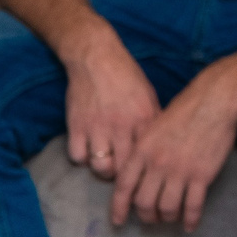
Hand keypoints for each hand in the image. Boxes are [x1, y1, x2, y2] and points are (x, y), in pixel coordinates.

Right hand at [64, 32, 161, 185]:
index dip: (146, 175)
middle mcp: (122, 126)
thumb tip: (159, 148)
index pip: (148, 159)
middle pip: (124, 169)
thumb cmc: (126, 77)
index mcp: (144, 119)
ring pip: (100, 167)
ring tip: (106, 165)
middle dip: (124, 178)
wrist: (96, 56)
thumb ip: (153, 122)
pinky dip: (82, 158)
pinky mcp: (77, 125)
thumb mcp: (149, 96)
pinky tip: (87, 151)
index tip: (144, 179)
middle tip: (123, 175)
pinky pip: (78, 157)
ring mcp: (98, 127)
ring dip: (103, 170)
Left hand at [115, 74, 236, 230]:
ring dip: (167, 218)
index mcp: (142, 150)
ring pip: (167, 209)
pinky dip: (191, 220)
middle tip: (151, 218)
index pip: (124, 186)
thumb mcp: (153, 126)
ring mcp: (180, 171)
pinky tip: (190, 226)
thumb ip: (143, 150)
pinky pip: (193, 207)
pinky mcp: (202, 176)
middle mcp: (157, 164)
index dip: (119, 207)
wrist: (214, 100)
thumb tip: (136, 173)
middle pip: (144, 203)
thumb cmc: (184, 110)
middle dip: (146, 216)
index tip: (118, 221)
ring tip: (170, 218)